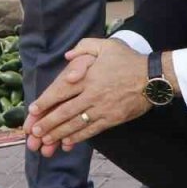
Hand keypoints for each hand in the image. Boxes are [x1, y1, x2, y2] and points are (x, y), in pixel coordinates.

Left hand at [24, 39, 150, 156]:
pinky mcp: (112, 119)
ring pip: (75, 124)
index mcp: (88, 76)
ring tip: (45, 140)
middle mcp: (92, 94)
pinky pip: (92, 130)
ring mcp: (102, 109)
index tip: (33, 110)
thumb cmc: (128, 60)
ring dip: (59, 133)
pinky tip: (67, 142)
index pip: (61, 90)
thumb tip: (67, 56)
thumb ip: (84, 47)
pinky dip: (78, 137)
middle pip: (64, 111)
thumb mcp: (106, 45)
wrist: (153, 77)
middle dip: (47, 123)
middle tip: (34, 132)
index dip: (45, 101)